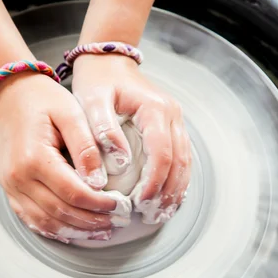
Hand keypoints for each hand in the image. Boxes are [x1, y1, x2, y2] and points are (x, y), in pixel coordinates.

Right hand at [0, 73, 130, 243]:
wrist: (12, 92)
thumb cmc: (44, 99)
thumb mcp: (71, 113)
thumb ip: (86, 147)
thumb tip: (99, 181)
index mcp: (34, 158)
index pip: (74, 193)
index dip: (100, 204)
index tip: (121, 205)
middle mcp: (17, 177)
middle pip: (60, 212)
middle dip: (92, 221)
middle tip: (118, 222)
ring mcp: (10, 185)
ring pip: (45, 221)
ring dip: (75, 230)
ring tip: (102, 231)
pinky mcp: (9, 188)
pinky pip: (30, 217)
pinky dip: (53, 229)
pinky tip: (73, 232)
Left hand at [72, 54, 190, 223]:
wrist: (107, 62)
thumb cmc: (97, 81)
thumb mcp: (92, 101)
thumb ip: (104, 130)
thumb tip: (120, 162)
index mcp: (155, 109)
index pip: (162, 153)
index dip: (154, 181)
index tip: (140, 202)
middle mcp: (172, 114)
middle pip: (179, 161)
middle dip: (168, 192)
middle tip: (152, 216)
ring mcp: (175, 120)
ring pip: (185, 161)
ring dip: (176, 189)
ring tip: (161, 213)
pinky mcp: (171, 126)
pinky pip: (181, 156)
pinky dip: (177, 179)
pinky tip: (167, 196)